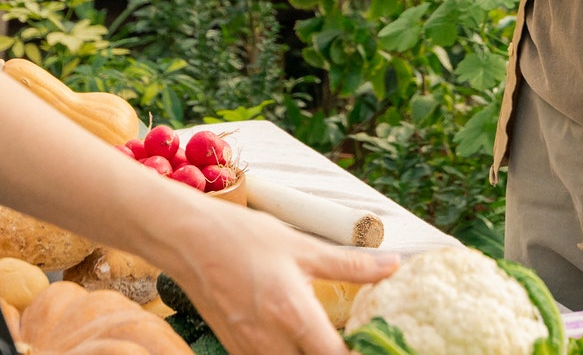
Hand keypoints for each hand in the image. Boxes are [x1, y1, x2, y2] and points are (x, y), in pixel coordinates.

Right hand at [168, 201, 397, 354]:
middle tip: (351, 341)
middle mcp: (272, 342)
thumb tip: (393, 266)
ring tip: (326, 339)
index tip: (374, 344)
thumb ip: (351, 265)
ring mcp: (250, 351)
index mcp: (294, 315)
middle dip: (333, 354)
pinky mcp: (236, 350)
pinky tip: (298, 339)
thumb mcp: (303, 247)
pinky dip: (289, 354)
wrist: (188, 241)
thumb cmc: (244, 238)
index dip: (359, 354)